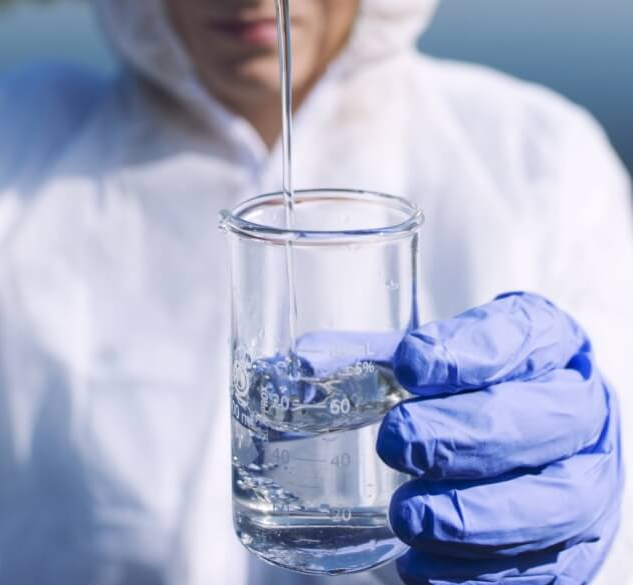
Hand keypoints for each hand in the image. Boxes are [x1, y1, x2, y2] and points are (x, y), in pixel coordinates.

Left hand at [378, 292, 621, 583]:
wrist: (536, 439)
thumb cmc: (473, 389)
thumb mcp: (431, 358)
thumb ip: (370, 357)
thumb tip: (306, 362)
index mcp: (548, 341)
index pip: (521, 336)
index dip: (466, 352)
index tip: (409, 364)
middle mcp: (581, 408)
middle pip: (541, 420)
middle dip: (462, 436)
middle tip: (395, 443)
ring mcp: (591, 480)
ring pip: (555, 503)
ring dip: (473, 516)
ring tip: (406, 516)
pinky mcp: (581, 548)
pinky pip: (546, 570)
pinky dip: (479, 574)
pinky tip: (423, 567)